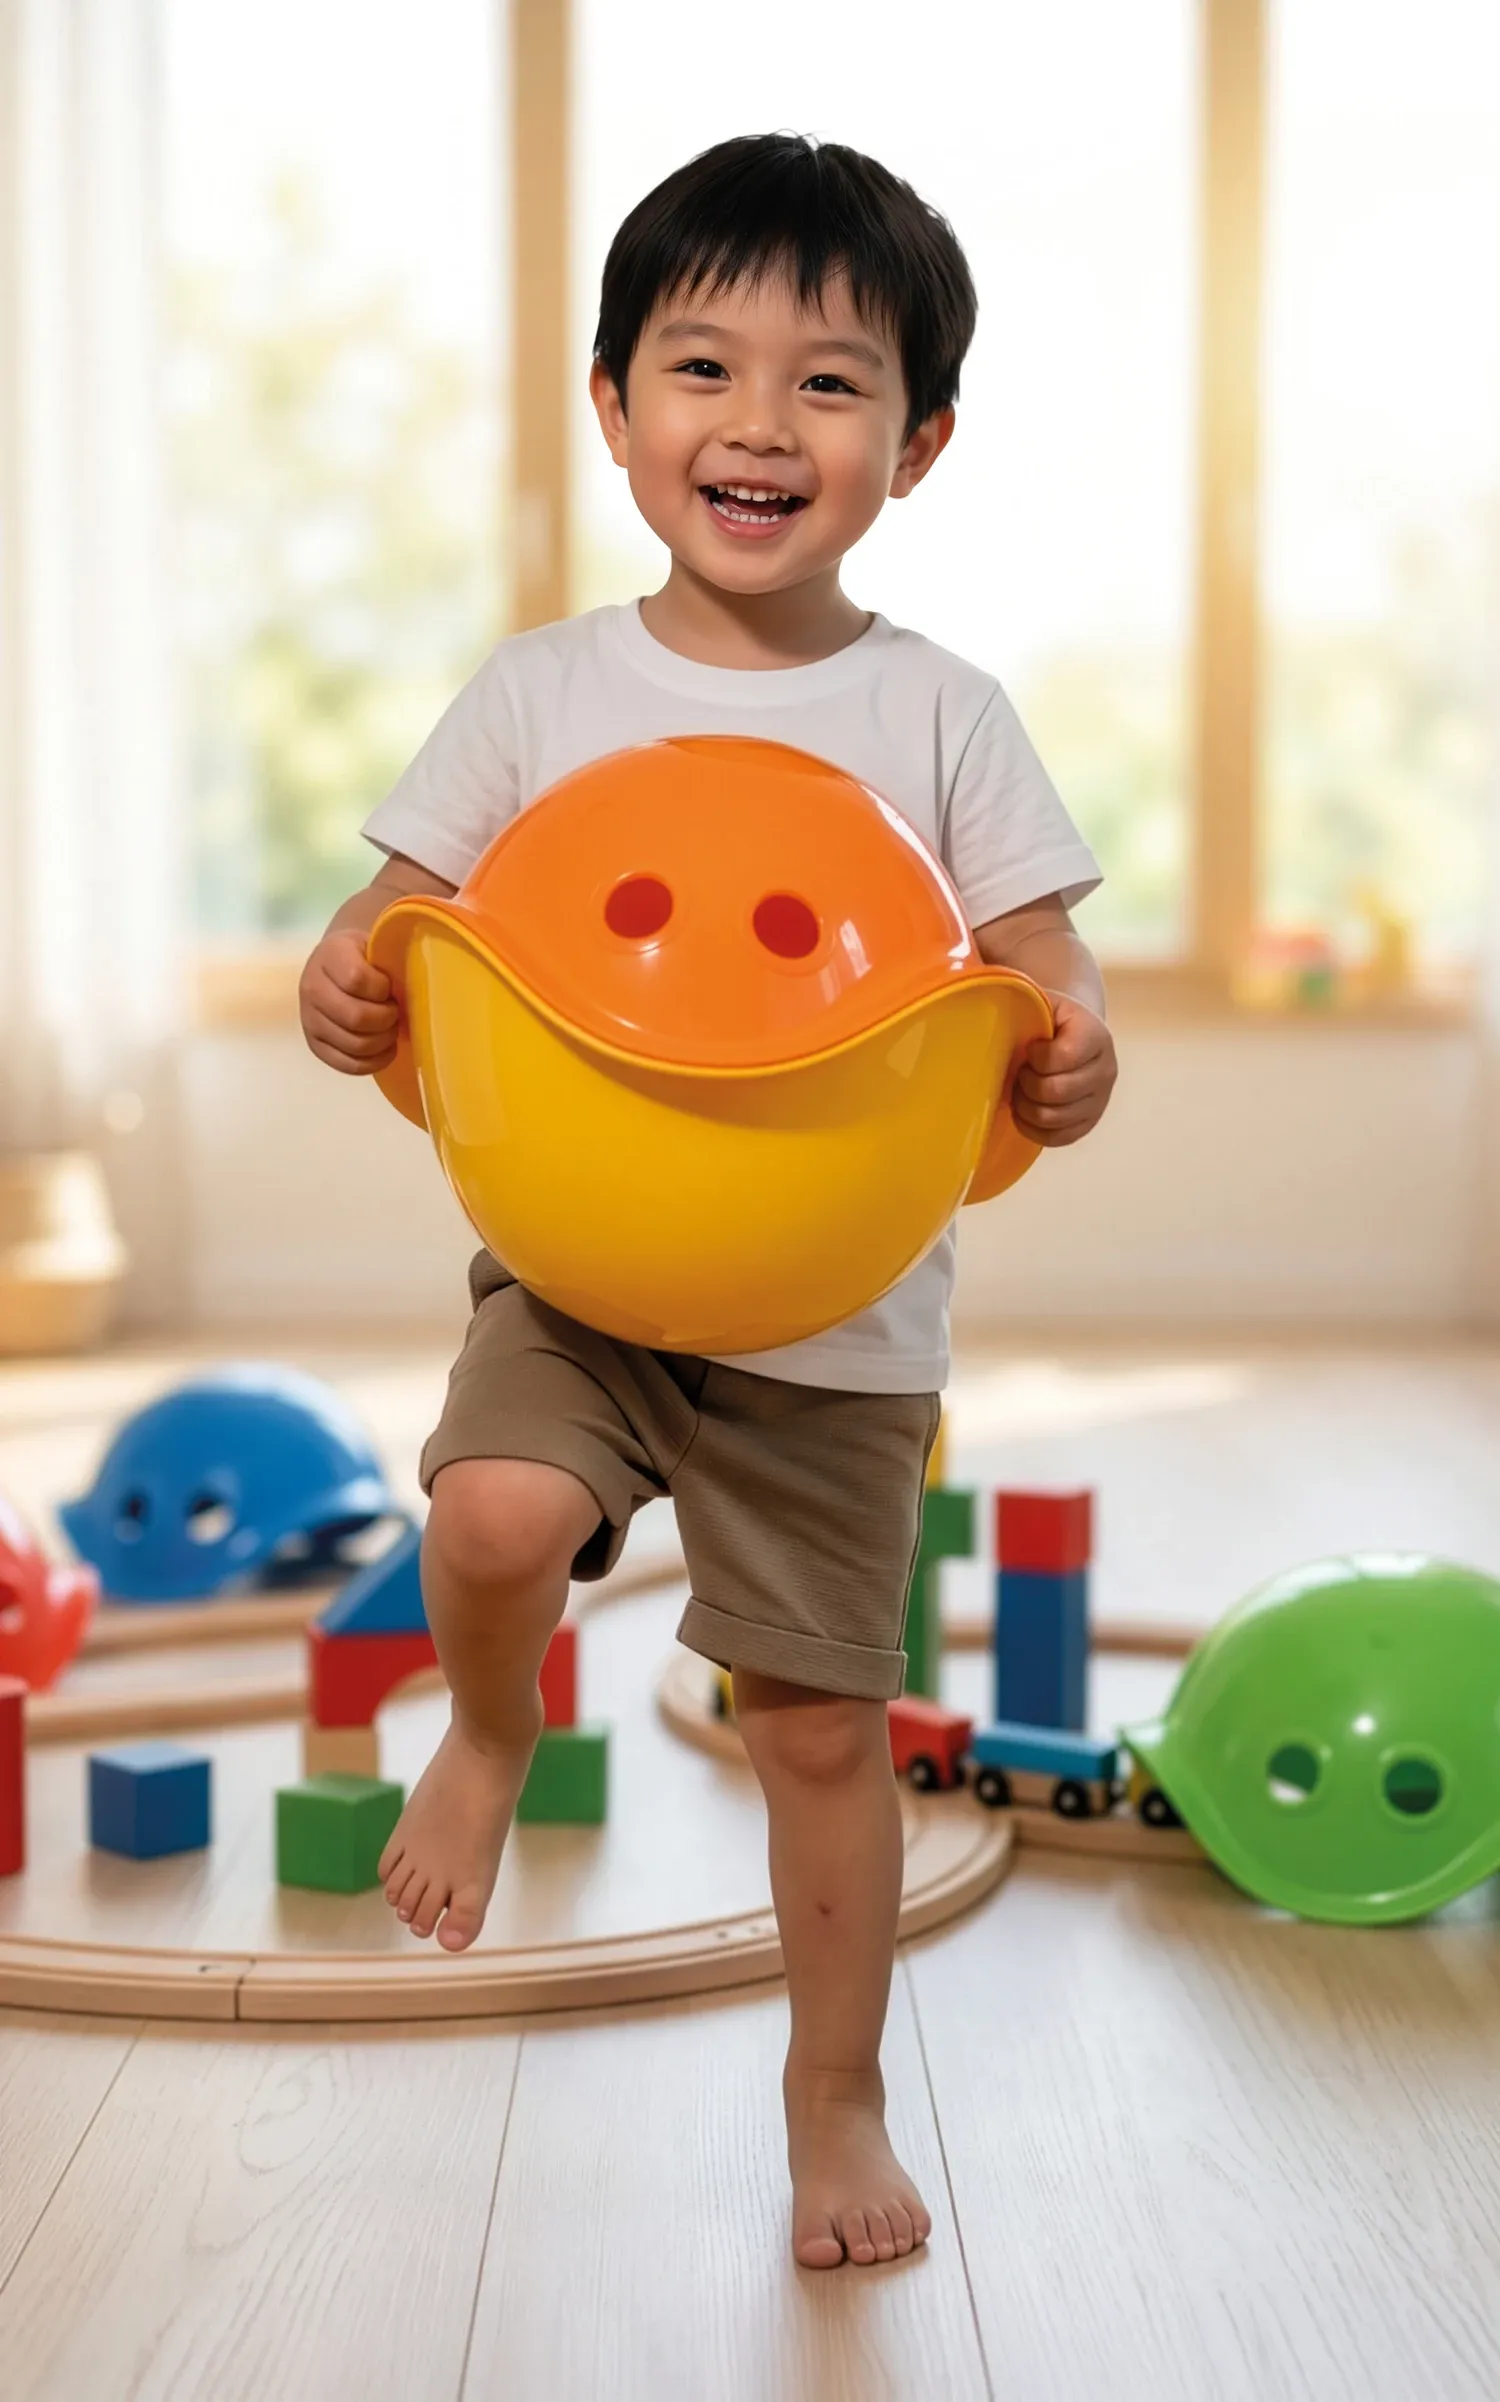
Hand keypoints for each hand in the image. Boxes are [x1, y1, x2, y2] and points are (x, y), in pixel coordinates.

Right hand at [299, 930, 400, 1076]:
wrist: (339, 964)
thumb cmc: (368, 955)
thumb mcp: (378, 943)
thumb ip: (392, 957)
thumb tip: (417, 983)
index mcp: (329, 955)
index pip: (357, 979)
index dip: (382, 988)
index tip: (390, 987)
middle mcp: (312, 987)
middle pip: (356, 1017)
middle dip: (387, 1018)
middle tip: (396, 1012)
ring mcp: (310, 1019)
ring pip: (354, 1044)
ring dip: (383, 1040)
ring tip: (391, 1028)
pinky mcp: (315, 1045)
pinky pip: (348, 1064)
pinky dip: (375, 1062)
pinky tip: (386, 1049)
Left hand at [1012, 994, 1116, 1146]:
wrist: (1069, 1035)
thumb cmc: (1043, 1017)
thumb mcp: (1036, 998)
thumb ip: (1016, 994)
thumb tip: (972, 976)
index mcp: (1095, 1034)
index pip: (1063, 1056)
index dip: (1035, 1057)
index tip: (1027, 1048)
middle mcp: (1107, 1069)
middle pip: (1057, 1092)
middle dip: (1027, 1084)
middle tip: (1018, 1072)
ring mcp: (1100, 1099)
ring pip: (1054, 1118)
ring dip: (1026, 1106)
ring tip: (1019, 1089)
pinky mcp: (1088, 1123)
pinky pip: (1057, 1138)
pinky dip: (1033, 1127)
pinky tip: (1024, 1109)